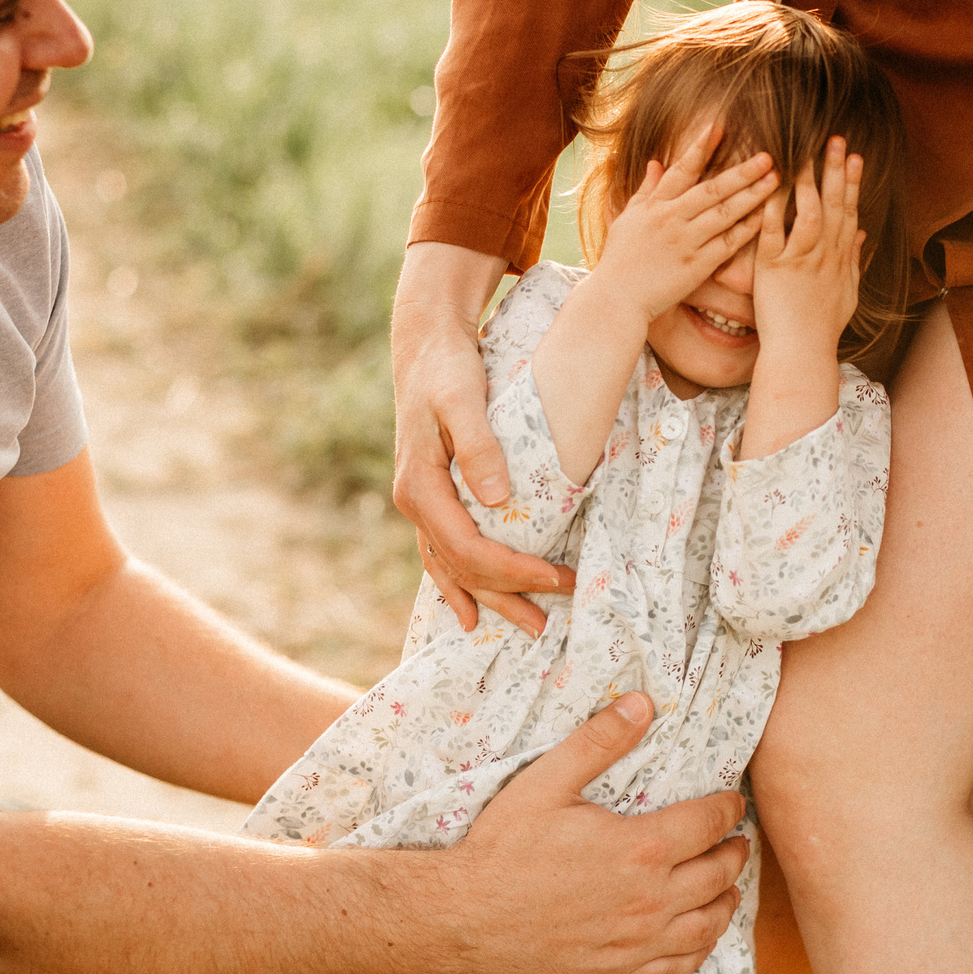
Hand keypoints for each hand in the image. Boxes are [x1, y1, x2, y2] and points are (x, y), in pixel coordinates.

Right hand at [392, 243, 573, 633]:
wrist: (426, 346)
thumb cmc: (448, 369)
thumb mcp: (462, 399)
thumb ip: (478, 446)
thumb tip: (498, 499)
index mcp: (421, 487)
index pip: (468, 549)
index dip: (513, 571)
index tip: (556, 578)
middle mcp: (416, 503)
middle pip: (461, 568)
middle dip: (506, 596)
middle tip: (549, 623)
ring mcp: (422, 504)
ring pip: (451, 567)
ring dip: (488, 600)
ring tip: (526, 627)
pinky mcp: (433, 497)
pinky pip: (446, 552)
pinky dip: (462, 583)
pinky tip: (475, 610)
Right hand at [447, 694, 749, 973]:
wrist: (466, 917)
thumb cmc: (505, 848)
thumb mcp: (547, 781)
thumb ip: (599, 741)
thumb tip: (642, 703)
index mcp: (641, 848)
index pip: (709, 824)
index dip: (727, 809)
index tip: (732, 802)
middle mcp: (650, 899)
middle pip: (718, 874)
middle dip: (733, 852)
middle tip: (735, 840)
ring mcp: (637, 941)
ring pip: (708, 923)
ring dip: (726, 900)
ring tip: (728, 885)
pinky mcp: (619, 971)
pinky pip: (680, 965)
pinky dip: (700, 948)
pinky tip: (699, 935)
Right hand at [588, 121, 777, 328]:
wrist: (616, 298)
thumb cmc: (620, 259)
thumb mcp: (627, 219)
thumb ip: (645, 190)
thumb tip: (656, 162)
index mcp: (654, 206)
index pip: (681, 170)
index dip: (700, 147)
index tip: (718, 126)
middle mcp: (671, 220)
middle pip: (712, 189)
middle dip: (741, 171)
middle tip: (767, 156)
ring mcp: (685, 243)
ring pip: (724, 214)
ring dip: (752, 195)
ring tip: (775, 180)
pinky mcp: (696, 267)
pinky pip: (727, 244)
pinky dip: (746, 229)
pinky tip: (765, 217)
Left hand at [752, 137, 863, 363]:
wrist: (802, 352)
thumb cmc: (822, 326)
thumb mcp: (847, 291)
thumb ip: (854, 260)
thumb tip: (862, 233)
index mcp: (840, 259)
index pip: (849, 211)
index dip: (852, 182)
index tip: (855, 156)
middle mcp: (824, 256)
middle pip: (833, 205)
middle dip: (835, 170)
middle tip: (835, 139)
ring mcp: (800, 261)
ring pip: (808, 213)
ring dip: (807, 182)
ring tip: (804, 154)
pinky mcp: (773, 269)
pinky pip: (773, 232)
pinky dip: (772, 208)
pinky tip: (769, 185)